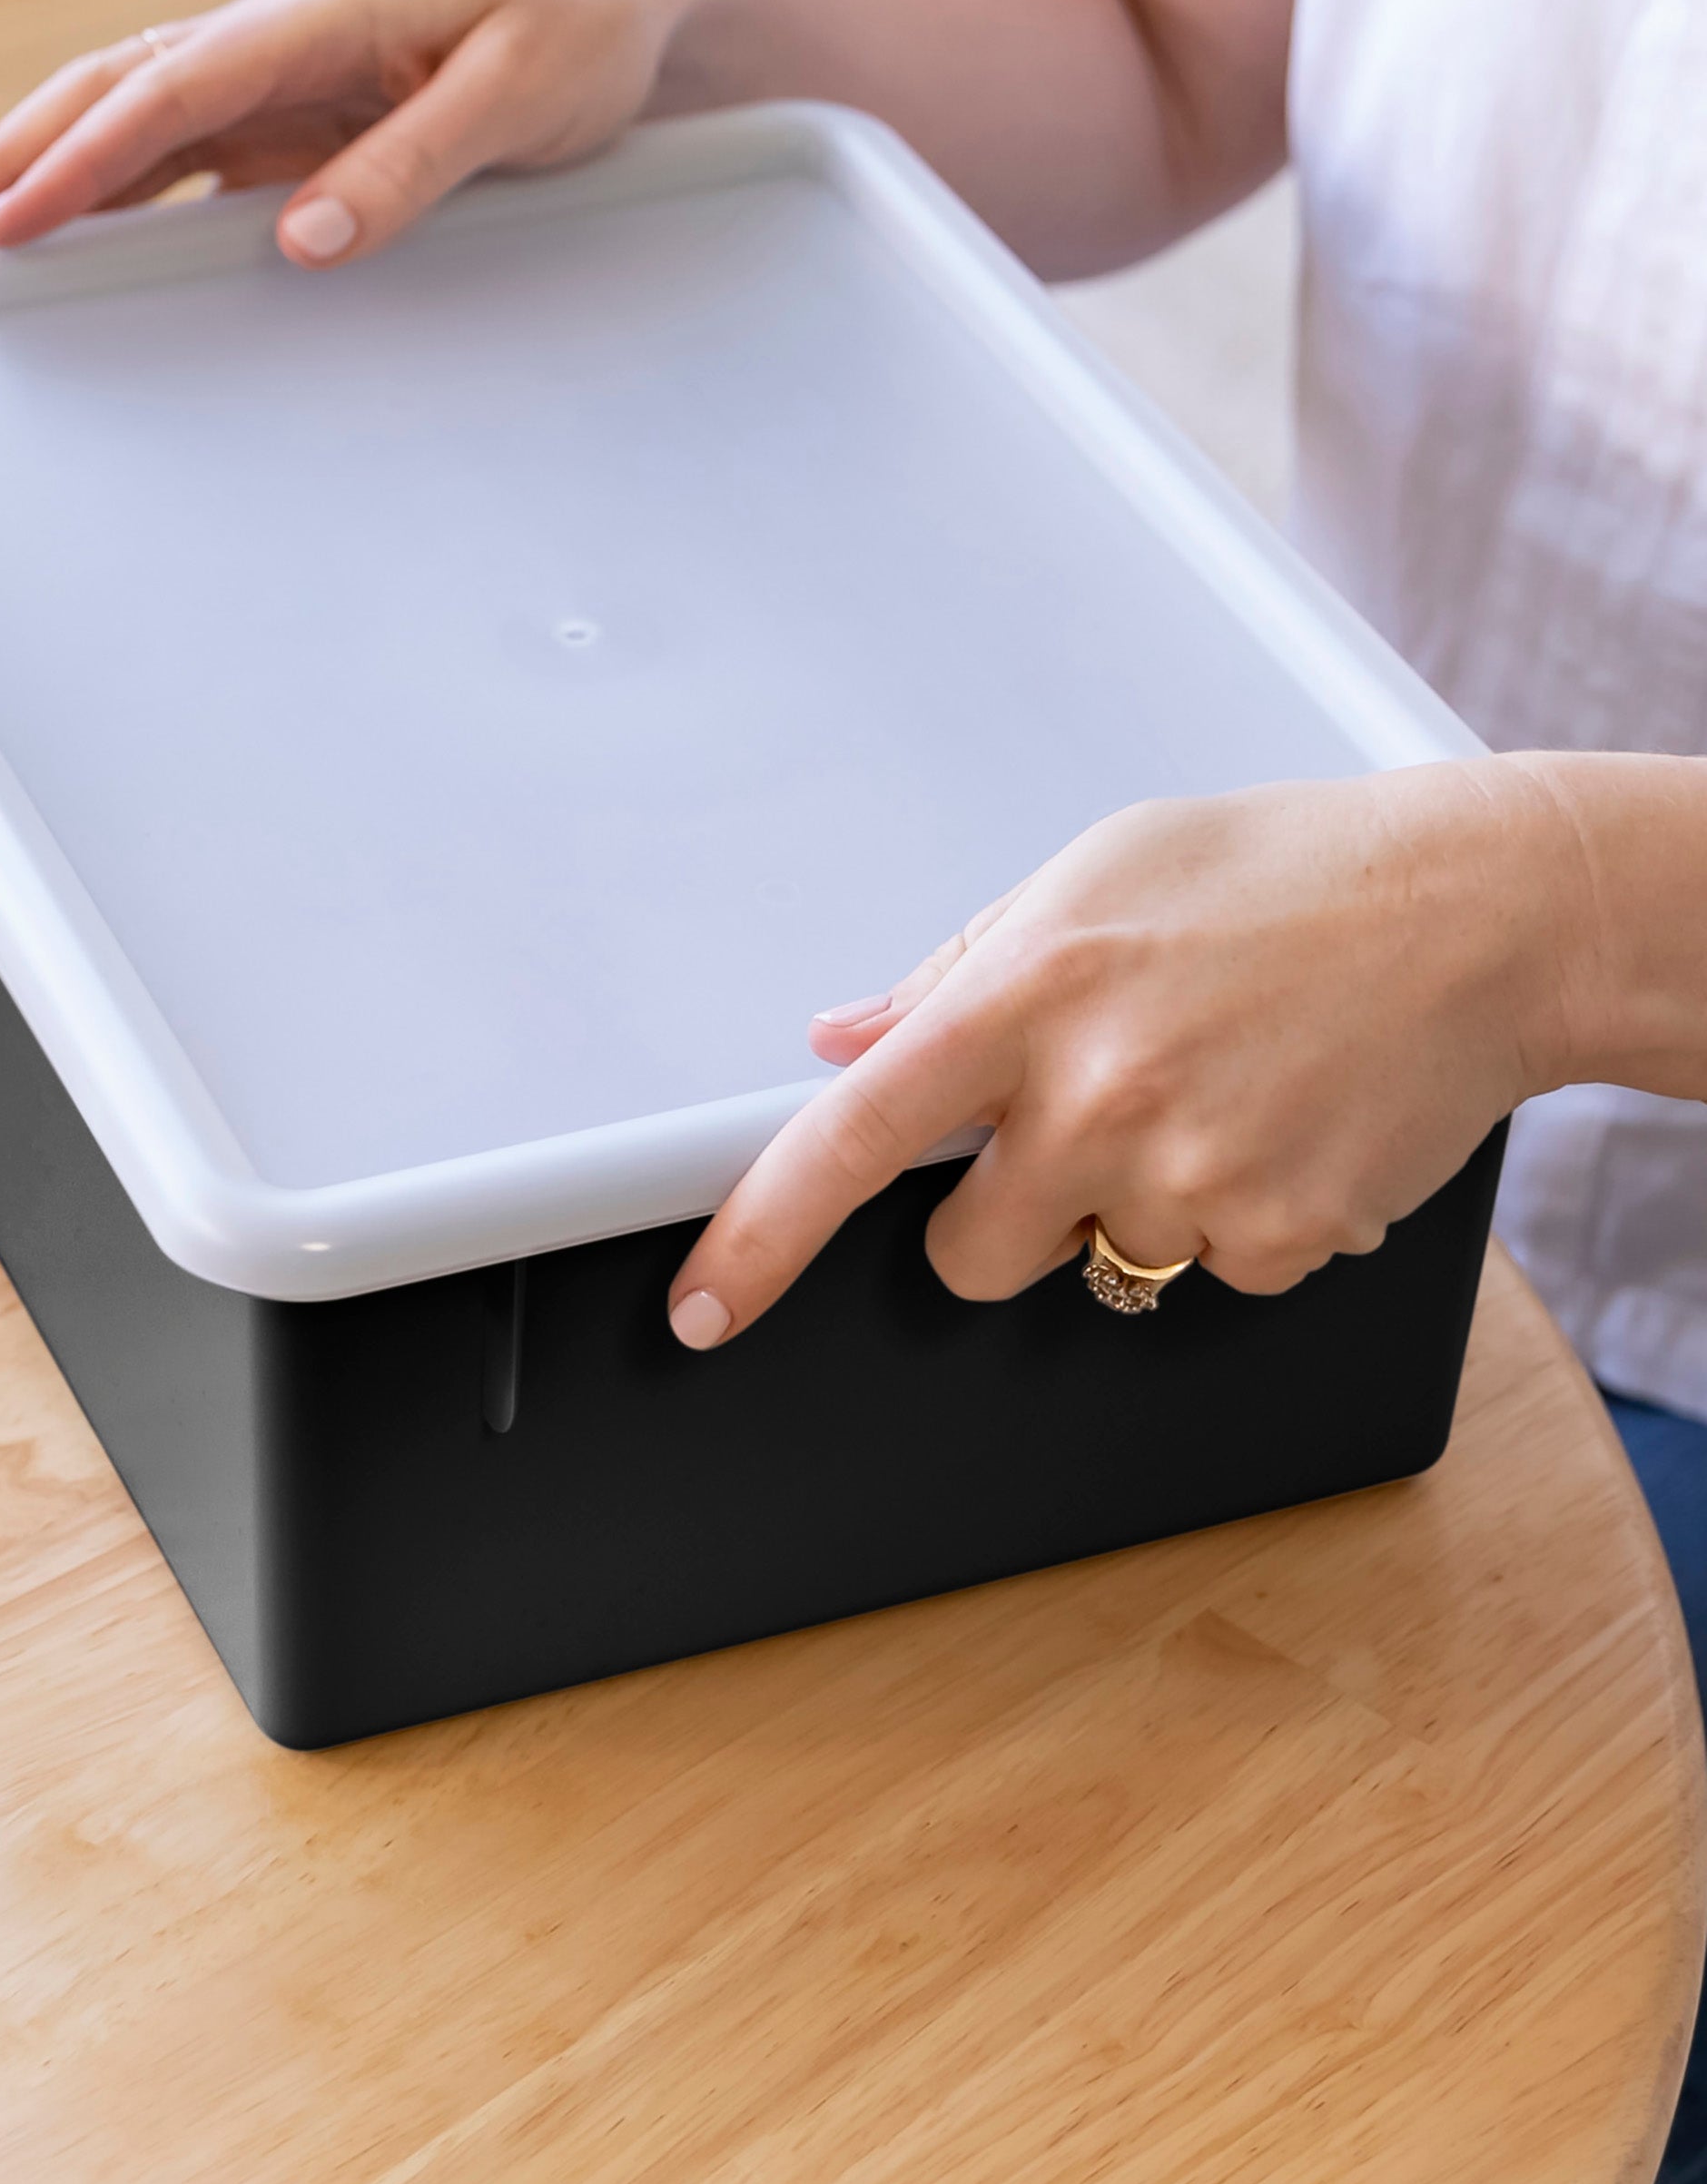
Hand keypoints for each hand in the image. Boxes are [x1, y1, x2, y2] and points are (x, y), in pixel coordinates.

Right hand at [0, 0, 716, 263]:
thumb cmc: (587, 33)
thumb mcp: (525, 99)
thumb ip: (414, 168)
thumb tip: (304, 241)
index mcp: (325, 9)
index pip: (173, 86)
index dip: (82, 156)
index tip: (12, 220)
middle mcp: (283, 31)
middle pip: (115, 86)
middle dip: (15, 155)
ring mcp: (281, 72)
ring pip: (132, 113)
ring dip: (45, 167)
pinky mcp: (294, 112)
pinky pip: (180, 148)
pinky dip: (112, 187)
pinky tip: (67, 237)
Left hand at [663, 766, 1572, 1348]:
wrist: (1483, 911)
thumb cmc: (1283, 875)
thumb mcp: (1092, 875)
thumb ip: (953, 973)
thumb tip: (841, 1041)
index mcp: (1022, 994)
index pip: (848, 1142)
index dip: (757, 1237)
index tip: (700, 1308)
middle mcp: (1094, 1095)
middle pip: (970, 1252)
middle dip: (1002, 1219)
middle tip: (1085, 1124)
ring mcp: (1189, 1172)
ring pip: (1100, 1262)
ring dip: (1138, 1205)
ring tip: (1218, 1091)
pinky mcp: (1281, 1232)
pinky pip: (1214, 1272)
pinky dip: (1241, 1219)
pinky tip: (1286, 1123)